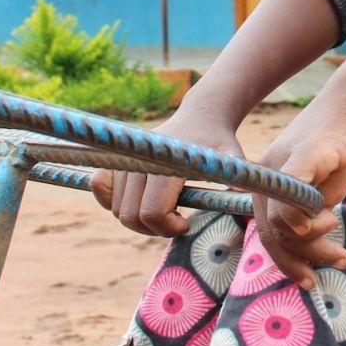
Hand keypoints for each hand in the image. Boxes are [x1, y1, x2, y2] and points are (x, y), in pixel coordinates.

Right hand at [89, 110, 242, 237]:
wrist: (200, 117)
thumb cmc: (218, 142)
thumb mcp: (231, 159)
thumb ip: (237, 176)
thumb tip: (244, 196)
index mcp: (165, 165)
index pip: (152, 213)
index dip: (167, 227)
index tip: (187, 222)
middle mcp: (138, 162)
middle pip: (130, 217)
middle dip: (154, 229)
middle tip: (177, 221)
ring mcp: (123, 159)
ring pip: (117, 209)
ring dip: (139, 219)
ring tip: (166, 209)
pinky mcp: (115, 158)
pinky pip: (100, 187)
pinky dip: (113, 201)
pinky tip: (138, 200)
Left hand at [252, 83, 345, 289]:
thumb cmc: (338, 146)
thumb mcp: (321, 188)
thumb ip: (309, 213)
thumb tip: (306, 244)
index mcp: (267, 186)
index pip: (268, 234)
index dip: (285, 262)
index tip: (307, 279)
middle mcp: (266, 177)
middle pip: (274, 233)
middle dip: (301, 259)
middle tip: (334, 263)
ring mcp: (281, 166)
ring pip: (283, 221)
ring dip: (312, 243)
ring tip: (339, 251)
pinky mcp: (301, 156)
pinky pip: (292, 193)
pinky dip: (299, 216)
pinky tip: (317, 225)